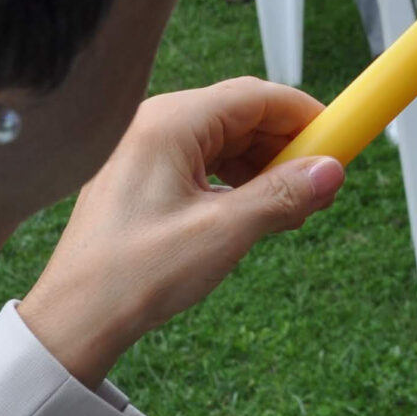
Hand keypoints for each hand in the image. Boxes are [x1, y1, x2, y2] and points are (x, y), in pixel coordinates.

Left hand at [18, 79, 344, 387]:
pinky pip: (204, 162)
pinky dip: (237, 181)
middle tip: (321, 183)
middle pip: (242, 115)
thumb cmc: (133, 274)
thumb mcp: (223, 233)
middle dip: (287, 146)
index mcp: (168, 124)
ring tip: (293, 207)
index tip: (340, 138)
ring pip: (225, 141)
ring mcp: (145, 149)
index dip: (304, 115)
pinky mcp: (143, 176)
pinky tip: (256, 212)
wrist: (76, 319)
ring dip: (265, 168)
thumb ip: (282, 196)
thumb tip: (330, 171)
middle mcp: (154, 125)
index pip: (255, 96)